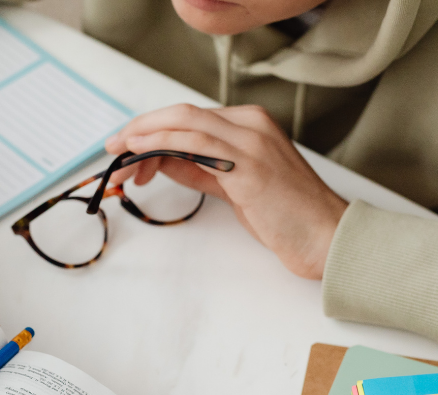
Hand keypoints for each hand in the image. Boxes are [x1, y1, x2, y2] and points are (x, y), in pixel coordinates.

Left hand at [105, 104, 347, 278]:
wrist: (326, 237)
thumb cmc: (286, 216)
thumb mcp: (235, 186)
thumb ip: (201, 169)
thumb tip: (162, 161)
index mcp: (251, 124)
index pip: (190, 117)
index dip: (152, 129)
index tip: (127, 147)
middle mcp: (251, 124)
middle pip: (182, 114)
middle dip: (140, 128)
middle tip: (112, 147)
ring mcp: (251, 141)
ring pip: (185, 122)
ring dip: (144, 137)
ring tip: (120, 156)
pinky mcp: (248, 165)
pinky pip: (196, 144)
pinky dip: (162, 144)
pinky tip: (141, 153)